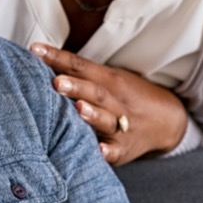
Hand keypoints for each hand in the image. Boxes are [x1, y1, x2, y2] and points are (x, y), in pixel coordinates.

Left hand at [32, 43, 187, 164]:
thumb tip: (38, 56)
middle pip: (95, 91)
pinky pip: (116, 150)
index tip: (35, 50)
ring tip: (78, 109)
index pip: (80, 65)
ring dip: (92, 114)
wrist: (167, 120)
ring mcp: (122, 125)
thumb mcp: (107, 79)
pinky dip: (108, 151)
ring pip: (107, 119)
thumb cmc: (124, 96)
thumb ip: (77, 72)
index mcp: (108, 79)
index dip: (58, 58)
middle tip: (56, 82)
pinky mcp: (124, 148)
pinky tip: (99, 150)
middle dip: (76, 87)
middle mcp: (116, 100)